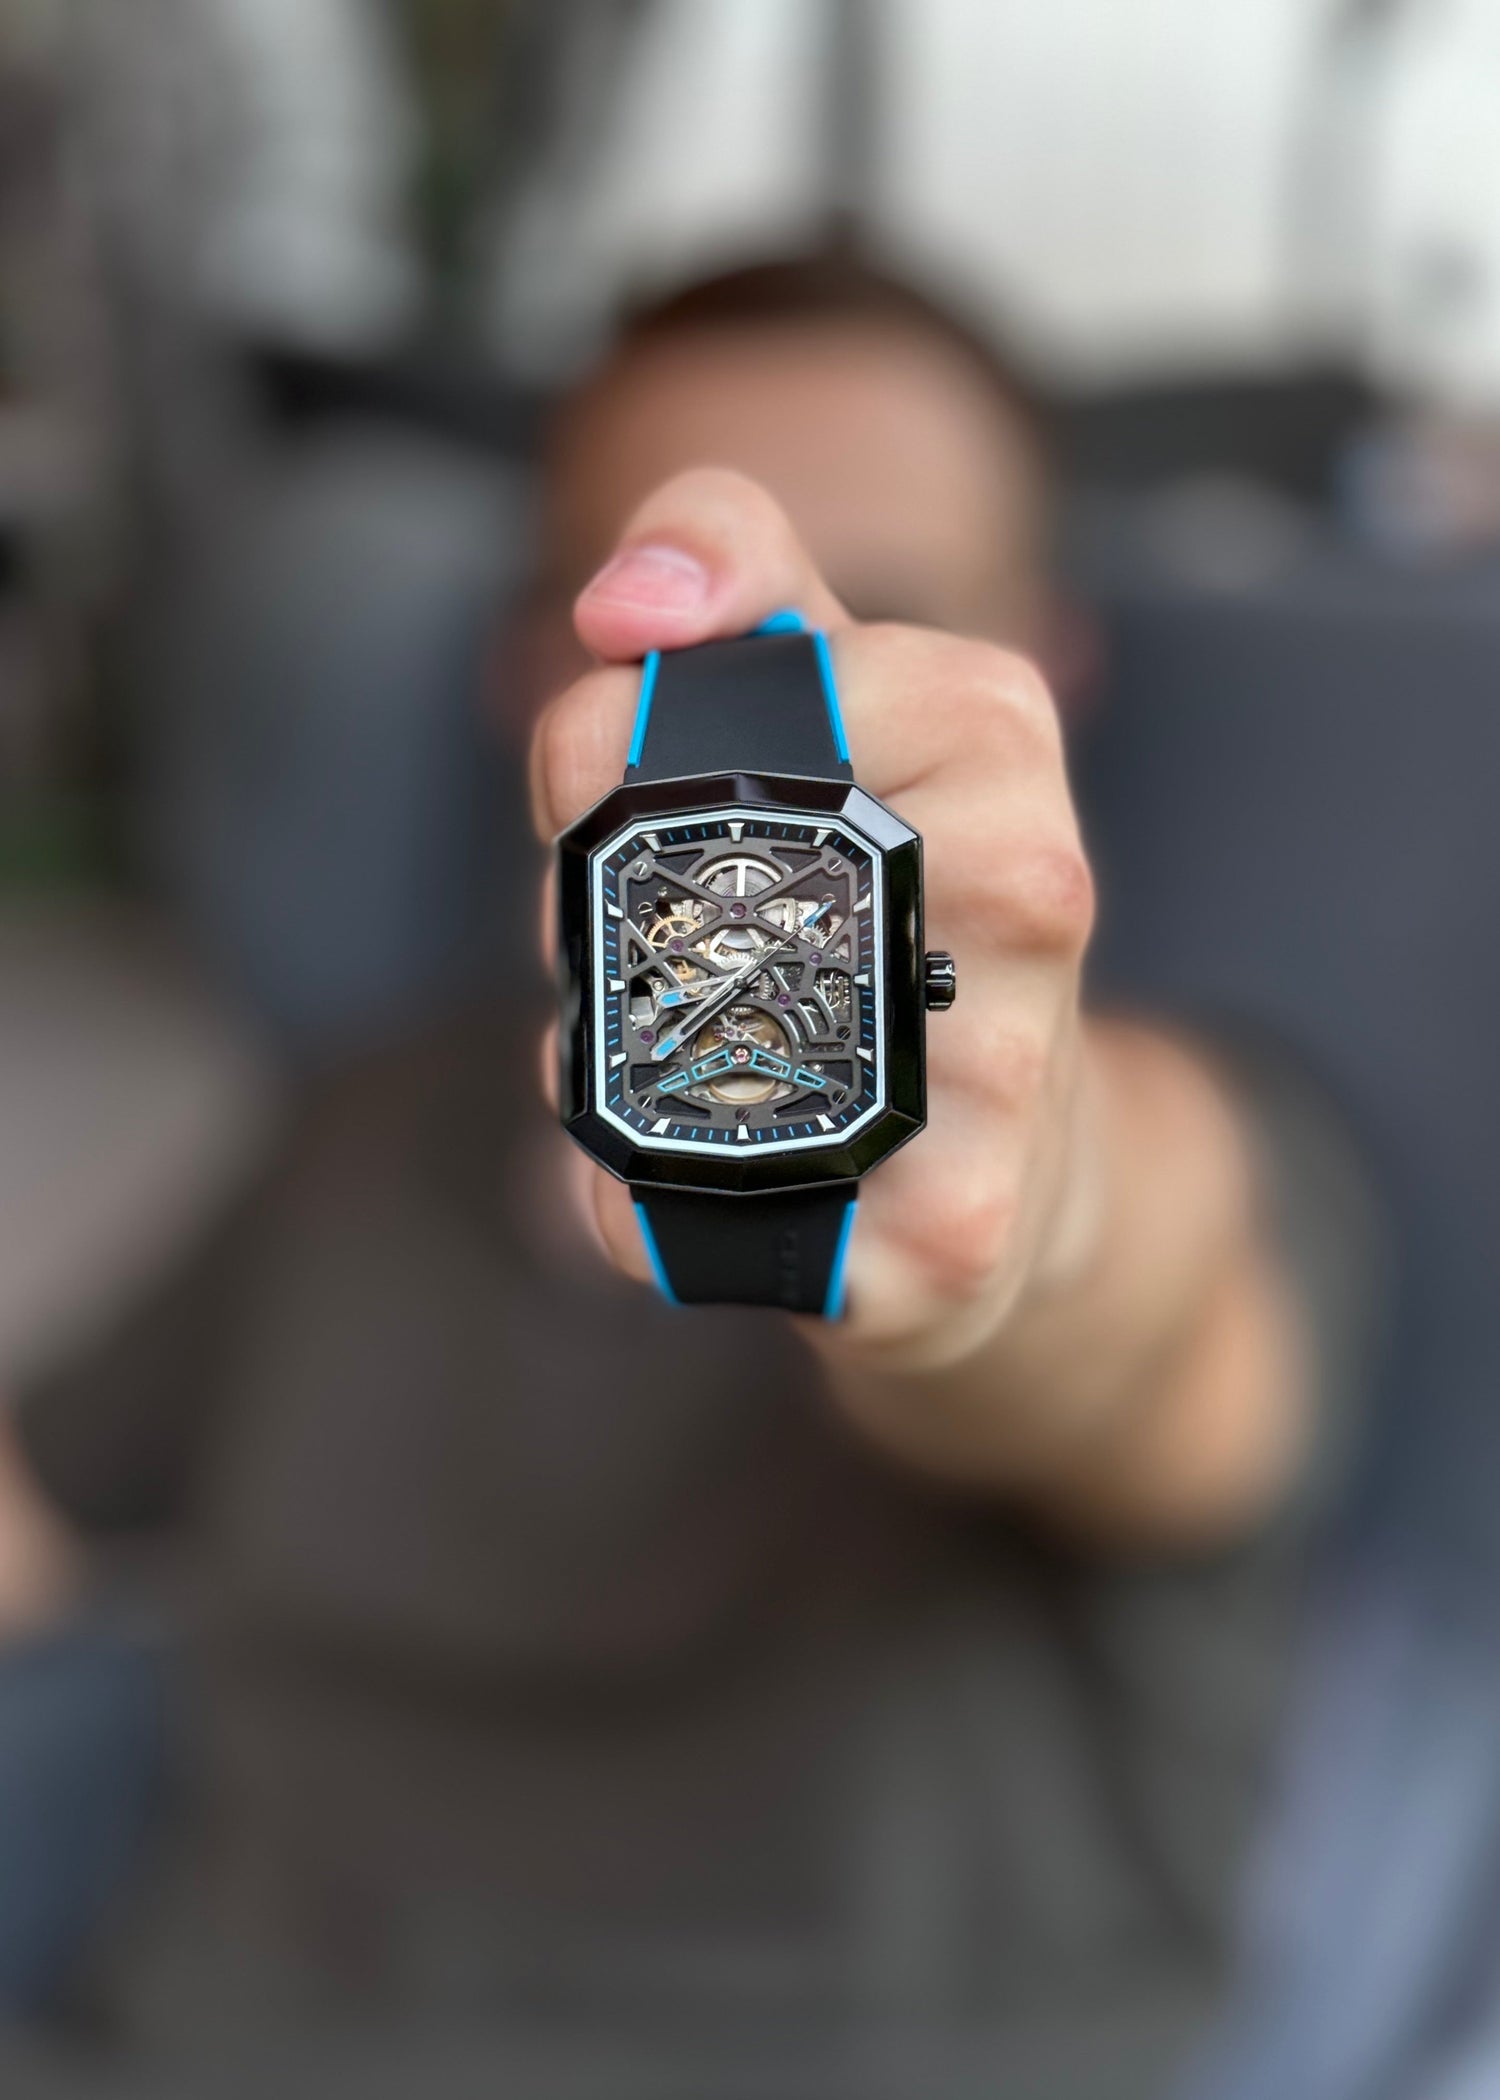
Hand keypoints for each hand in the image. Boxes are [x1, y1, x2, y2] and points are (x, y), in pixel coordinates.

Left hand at [532, 468, 1095, 1362]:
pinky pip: (684, 1206)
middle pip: (664, 867)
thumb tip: (624, 605)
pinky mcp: (952, 1235)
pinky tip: (703, 1173)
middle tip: (646, 944)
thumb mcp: (844, 701)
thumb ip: (738, 575)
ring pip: (667, 1041)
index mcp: (995, 725)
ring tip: (683, 1048)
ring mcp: (1002, 1069)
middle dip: (596, 909)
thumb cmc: (894, 908)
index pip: (691, 692)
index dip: (591, 750)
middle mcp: (1033, 887)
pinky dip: (634, 1197)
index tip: (617, 804)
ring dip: (613, 1048)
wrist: (1022, 1165)